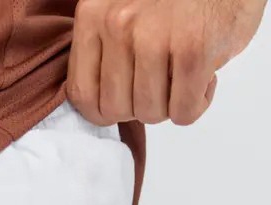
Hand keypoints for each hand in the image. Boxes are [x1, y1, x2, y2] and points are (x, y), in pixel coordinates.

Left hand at [67, 0, 266, 124]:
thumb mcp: (122, 7)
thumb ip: (104, 48)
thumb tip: (100, 103)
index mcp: (94, 14)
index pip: (81, 92)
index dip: (104, 110)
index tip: (123, 103)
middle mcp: (118, 24)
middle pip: (115, 109)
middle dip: (141, 108)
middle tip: (161, 86)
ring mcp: (154, 37)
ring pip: (149, 112)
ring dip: (170, 106)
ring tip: (184, 76)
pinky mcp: (193, 49)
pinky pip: (183, 110)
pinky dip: (196, 104)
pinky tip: (204, 78)